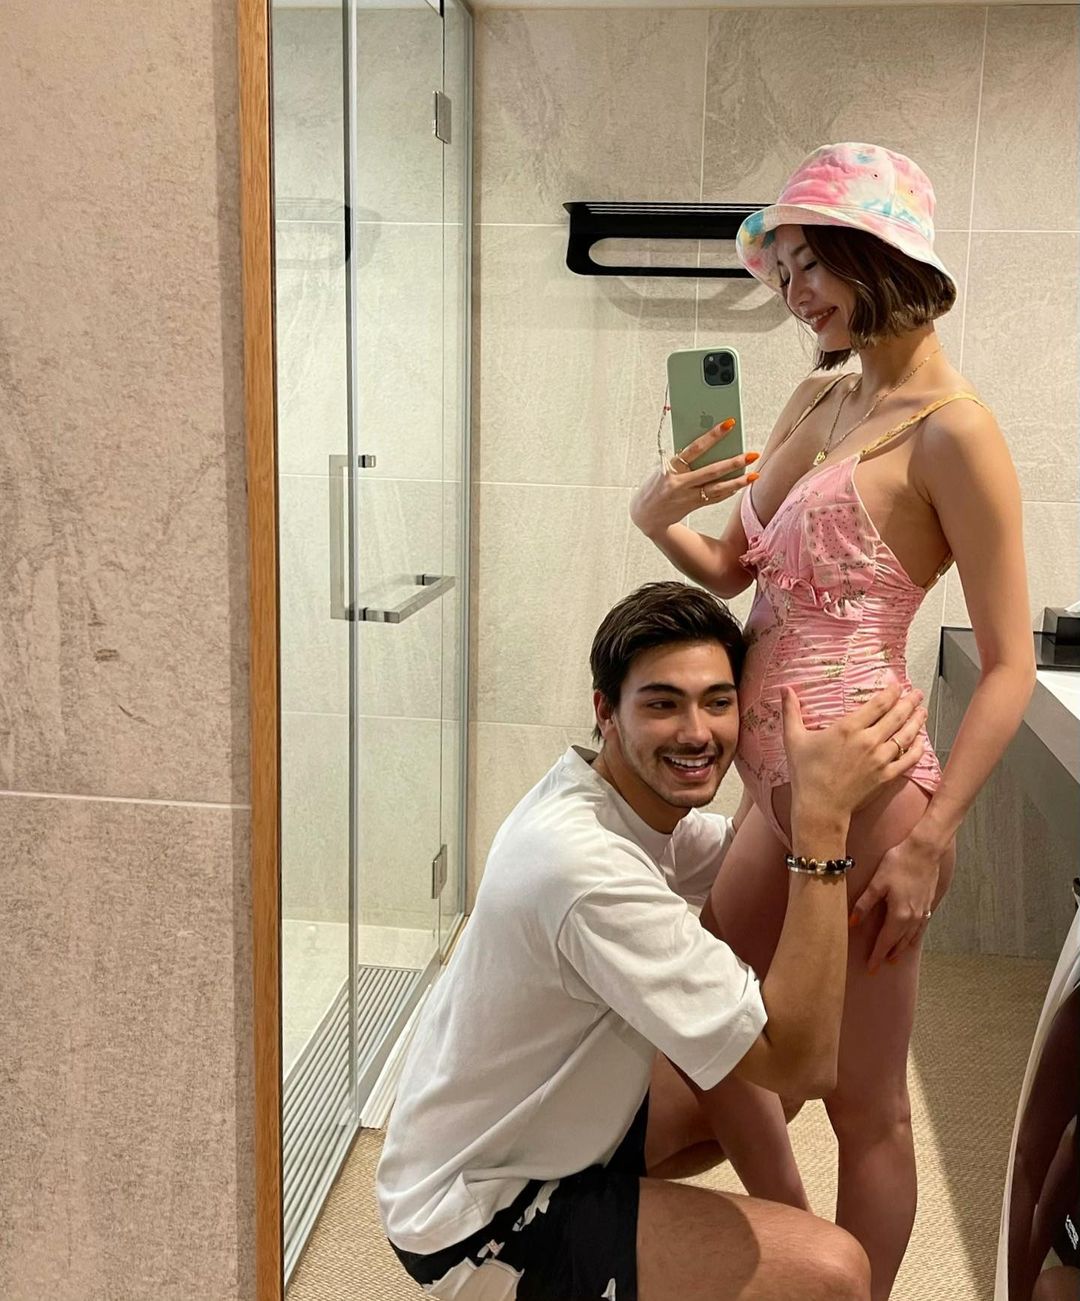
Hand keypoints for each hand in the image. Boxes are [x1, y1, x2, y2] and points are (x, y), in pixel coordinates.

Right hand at [630, 420, 757, 537]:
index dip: (713, 435)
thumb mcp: (662, 468)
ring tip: (754, 474)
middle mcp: (680, 483)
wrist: (645, 515)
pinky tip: (741, 484)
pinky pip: (715, 498)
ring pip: (717, 488)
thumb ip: (681, 458)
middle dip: (734, 462)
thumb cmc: (655, 484)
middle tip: (752, 454)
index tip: (729, 424)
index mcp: (670, 468)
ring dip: (738, 481)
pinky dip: (728, 491)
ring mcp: (688, 497)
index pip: (694, 448)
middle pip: (711, 471)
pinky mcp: (693, 506)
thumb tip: (707, 446)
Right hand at [782, 684, 927, 823]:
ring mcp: (880, 759)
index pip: (879, 703)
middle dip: (910, 702)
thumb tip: (784, 689)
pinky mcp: (886, 776)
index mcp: (848, 728)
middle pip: (897, 715)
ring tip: (922, 711)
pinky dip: (917, 749)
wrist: (820, 807)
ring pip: (906, 735)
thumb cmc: (806, 774)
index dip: (892, 692)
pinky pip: (909, 759)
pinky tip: (921, 742)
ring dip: (917, 721)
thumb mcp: (794, 739)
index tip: (897, 685)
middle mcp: (869, 741)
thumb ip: (791, 711)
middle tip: (917, 693)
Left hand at [851, 834, 950, 971]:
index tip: (871, 968)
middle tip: (879, 965)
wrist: (924, 850)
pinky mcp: (928, 905)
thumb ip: (864, 905)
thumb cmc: (898, 863)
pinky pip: (920, 928)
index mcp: (899, 915)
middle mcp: (913, 918)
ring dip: (901, 948)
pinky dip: (913, 937)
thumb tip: (852, 923)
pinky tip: (910, 939)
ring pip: (910, 937)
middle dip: (888, 955)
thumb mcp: (876, 883)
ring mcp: (923, 912)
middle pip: (898, 943)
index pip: (885, 942)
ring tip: (893, 957)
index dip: (877, 956)